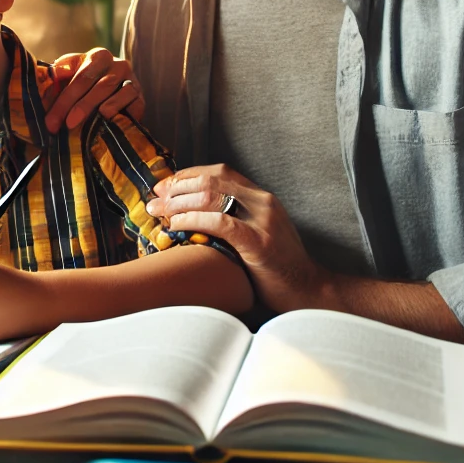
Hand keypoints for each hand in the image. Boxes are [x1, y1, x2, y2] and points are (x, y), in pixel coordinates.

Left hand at [43, 48, 144, 131]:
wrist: (111, 90)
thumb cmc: (83, 84)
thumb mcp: (68, 75)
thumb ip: (57, 78)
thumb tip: (44, 84)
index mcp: (98, 56)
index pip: (81, 77)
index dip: (65, 100)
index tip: (51, 121)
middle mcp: (118, 65)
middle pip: (101, 86)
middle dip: (82, 107)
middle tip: (67, 126)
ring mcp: (133, 80)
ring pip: (120, 94)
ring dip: (104, 111)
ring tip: (89, 126)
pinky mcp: (141, 98)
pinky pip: (135, 106)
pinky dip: (123, 115)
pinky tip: (110, 126)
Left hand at [145, 164, 328, 311]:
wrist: (308, 291)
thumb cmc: (277, 268)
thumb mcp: (258, 234)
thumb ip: (235, 218)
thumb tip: (193, 214)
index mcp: (262, 197)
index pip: (220, 172)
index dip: (188, 175)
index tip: (164, 187)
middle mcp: (263, 202)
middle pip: (211, 180)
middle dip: (177, 187)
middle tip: (155, 199)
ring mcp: (263, 220)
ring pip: (212, 197)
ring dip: (178, 203)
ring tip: (158, 211)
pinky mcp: (259, 242)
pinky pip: (219, 223)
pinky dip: (193, 220)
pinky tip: (176, 226)